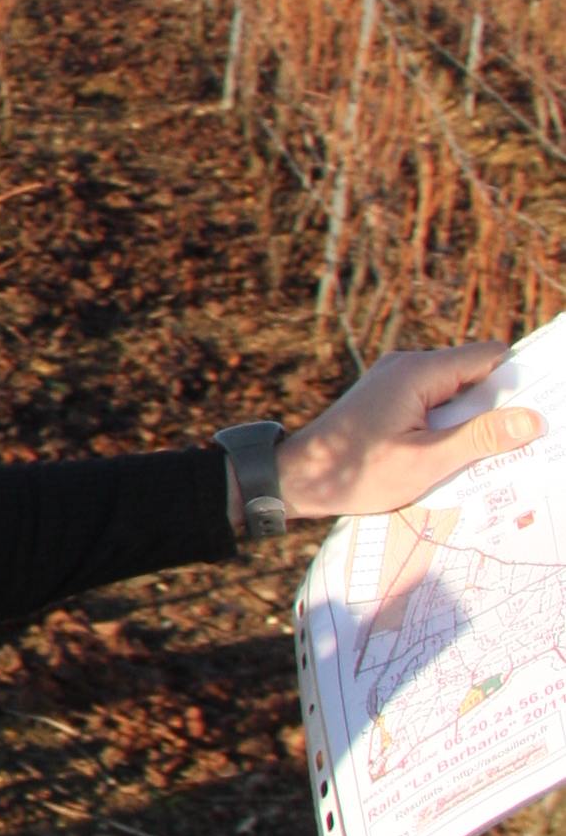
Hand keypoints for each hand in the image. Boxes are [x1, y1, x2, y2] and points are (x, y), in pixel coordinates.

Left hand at [276, 343, 543, 521]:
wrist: (297, 478)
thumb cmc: (358, 473)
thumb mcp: (427, 462)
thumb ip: (481, 439)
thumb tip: (533, 420)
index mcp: (419, 372)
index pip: (489, 357)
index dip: (517, 381)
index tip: (537, 408)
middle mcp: (407, 365)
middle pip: (473, 373)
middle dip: (496, 404)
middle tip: (517, 440)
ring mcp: (394, 379)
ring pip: (454, 389)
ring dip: (471, 417)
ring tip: (485, 452)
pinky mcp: (387, 396)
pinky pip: (432, 400)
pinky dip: (447, 422)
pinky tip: (451, 452)